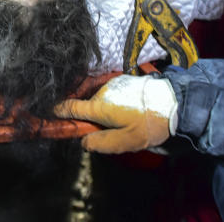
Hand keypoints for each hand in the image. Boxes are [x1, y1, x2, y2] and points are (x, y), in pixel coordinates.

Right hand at [54, 75, 176, 153]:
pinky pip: (108, 91)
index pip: (69, 107)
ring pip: (97, 97)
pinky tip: (124, 110)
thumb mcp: (124, 142)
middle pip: (84, 103)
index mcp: (98, 107)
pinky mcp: (122, 79)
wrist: (173, 102)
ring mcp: (112, 83)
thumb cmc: (148, 124)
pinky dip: (109, 100)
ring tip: (117, 121)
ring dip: (99, 108)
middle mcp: (101, 91)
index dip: (58, 111)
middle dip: (86, 115)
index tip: (49, 114)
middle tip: (98, 130)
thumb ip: (100, 143)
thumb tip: (83, 142)